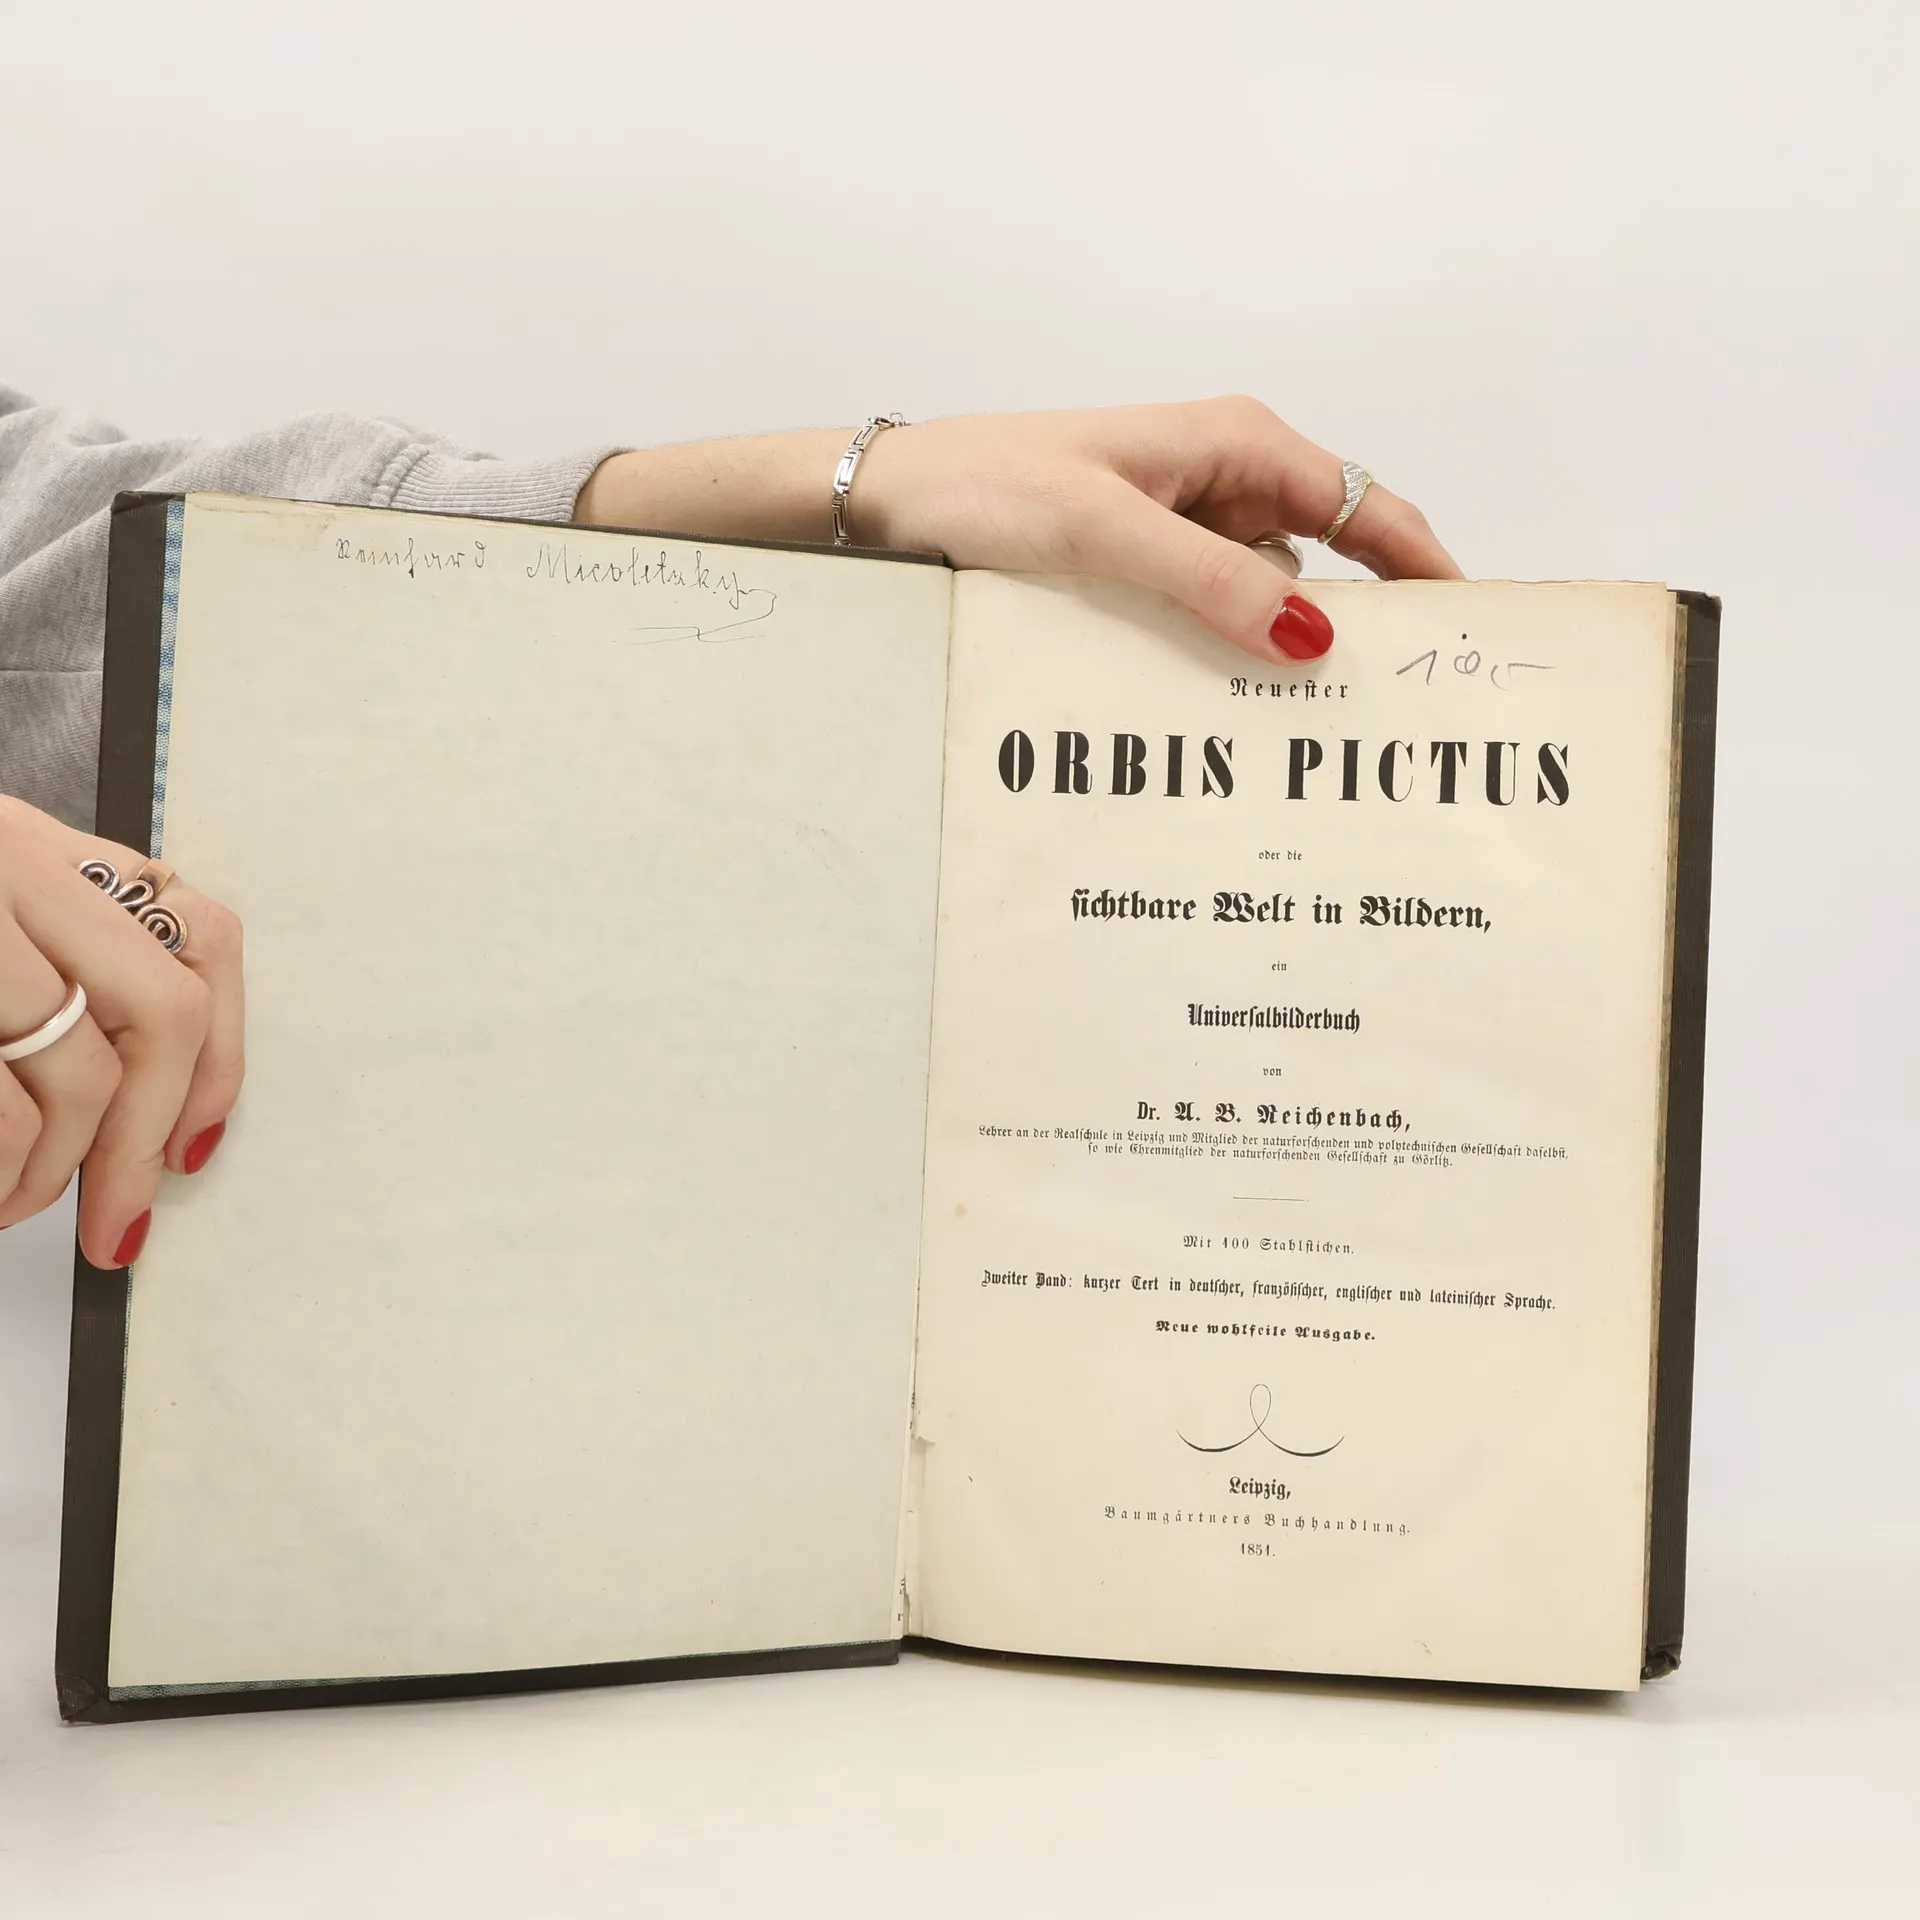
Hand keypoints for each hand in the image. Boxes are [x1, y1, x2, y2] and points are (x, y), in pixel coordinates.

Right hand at [0, 797, 243, 1267]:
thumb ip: (55, 968)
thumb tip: (154, 1119)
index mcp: (34, 845)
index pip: (198, 938)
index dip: (220, 1057)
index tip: (192, 1146)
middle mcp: (7, 864)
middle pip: (158, 1017)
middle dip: (141, 1144)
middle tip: (114, 1224)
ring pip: (67, 1075)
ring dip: (42, 1173)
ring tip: (6, 1201)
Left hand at [574, 397, 1461, 664]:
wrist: (890, 502)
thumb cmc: (987, 485)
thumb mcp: (1105, 535)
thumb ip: (1211, 582)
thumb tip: (1314, 635)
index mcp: (1235, 443)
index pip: (1367, 507)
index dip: (1425, 568)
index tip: (1469, 636)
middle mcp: (1222, 478)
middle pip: (1328, 558)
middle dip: (1356, 628)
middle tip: (1389, 713)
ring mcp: (1183, 525)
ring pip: (1266, 597)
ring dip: (1275, 654)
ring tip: (1298, 735)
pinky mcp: (1142, 566)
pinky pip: (1208, 615)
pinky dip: (1219, 656)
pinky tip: (1215, 707)